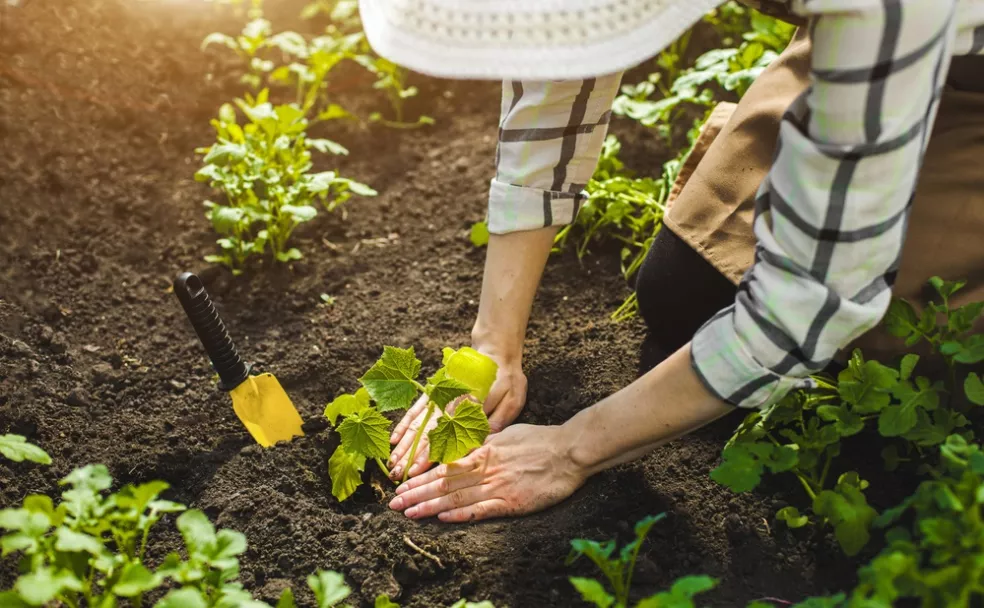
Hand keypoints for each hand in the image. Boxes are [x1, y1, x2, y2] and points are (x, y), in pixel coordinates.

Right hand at [388, 349, 526, 479]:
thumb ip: (497, 420)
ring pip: (417, 422)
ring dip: (404, 444)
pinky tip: (394, 439)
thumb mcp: (511, 399)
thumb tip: (482, 443)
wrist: (496, 352)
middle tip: (398, 474)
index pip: (445, 435)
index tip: (417, 471)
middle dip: (411, 455)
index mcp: (468, 407)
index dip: (429, 453)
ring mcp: (439, 397)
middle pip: (426, 431)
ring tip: (392, 463)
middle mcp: (449, 403)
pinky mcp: (434, 392)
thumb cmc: (507, 379)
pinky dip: (404, 424)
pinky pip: (415, 409)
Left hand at [388, 424, 584, 521]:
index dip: (420, 477)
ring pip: (457, 498)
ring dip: (430, 506)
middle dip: (416, 493)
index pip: (444, 466)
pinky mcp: (512, 502)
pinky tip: (443, 519)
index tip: (401, 484)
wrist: (568, 452)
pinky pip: (482, 510)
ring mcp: (498, 486)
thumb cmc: (539, 440)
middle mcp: (485, 468)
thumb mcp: (506, 434)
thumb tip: (464, 449)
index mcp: (483, 451)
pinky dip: (461, 515)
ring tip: (409, 513)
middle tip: (393, 503)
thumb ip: (483, 443)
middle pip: (443, 483)